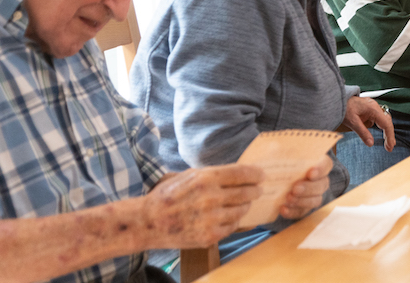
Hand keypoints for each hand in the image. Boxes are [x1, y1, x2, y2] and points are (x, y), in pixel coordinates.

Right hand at [143, 164, 262, 247]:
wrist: (148, 222)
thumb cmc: (168, 196)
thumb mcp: (189, 176)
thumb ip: (213, 175)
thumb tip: (239, 173)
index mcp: (206, 178)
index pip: (242, 174)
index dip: (256, 174)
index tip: (262, 175)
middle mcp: (211, 198)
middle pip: (246, 193)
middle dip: (255, 191)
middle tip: (258, 190)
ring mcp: (211, 218)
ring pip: (241, 210)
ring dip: (245, 206)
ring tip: (243, 203)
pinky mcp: (209, 236)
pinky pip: (232, 226)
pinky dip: (233, 221)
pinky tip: (229, 217)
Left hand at [278, 155, 332, 220]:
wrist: (276, 179)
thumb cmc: (283, 162)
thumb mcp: (282, 154)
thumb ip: (282, 151)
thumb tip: (274, 147)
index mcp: (318, 164)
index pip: (326, 165)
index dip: (320, 169)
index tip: (310, 173)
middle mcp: (320, 180)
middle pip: (322, 185)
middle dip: (309, 188)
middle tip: (295, 188)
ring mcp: (314, 196)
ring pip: (316, 200)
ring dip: (302, 201)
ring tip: (288, 199)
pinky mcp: (305, 208)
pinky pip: (303, 213)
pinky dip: (293, 212)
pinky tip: (283, 209)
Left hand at [339, 96, 395, 151]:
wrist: (337, 98)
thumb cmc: (344, 107)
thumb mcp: (352, 122)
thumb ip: (363, 133)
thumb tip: (371, 143)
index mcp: (373, 109)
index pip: (386, 124)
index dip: (389, 136)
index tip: (390, 146)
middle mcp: (375, 107)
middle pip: (387, 121)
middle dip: (390, 135)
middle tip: (390, 147)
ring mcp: (373, 107)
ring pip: (384, 120)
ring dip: (387, 131)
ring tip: (388, 142)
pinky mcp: (370, 109)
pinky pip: (379, 118)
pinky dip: (381, 126)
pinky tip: (381, 133)